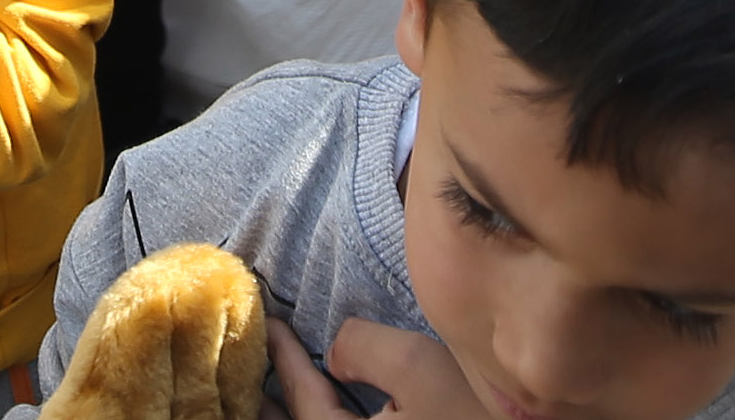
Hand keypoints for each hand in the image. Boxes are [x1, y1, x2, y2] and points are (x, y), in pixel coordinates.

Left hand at [268, 318, 483, 419]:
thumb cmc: (482, 415)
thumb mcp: (420, 366)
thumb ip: (363, 349)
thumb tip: (335, 354)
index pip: (304, 403)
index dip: (284, 358)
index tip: (269, 324)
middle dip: (275, 403)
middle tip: (253, 367)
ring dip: (302, 417)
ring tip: (281, 392)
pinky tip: (336, 407)